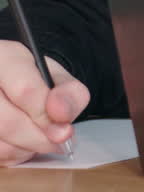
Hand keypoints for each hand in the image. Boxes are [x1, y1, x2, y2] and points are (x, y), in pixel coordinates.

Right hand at [0, 40, 89, 165]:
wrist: (7, 83)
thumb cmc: (32, 78)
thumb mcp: (55, 76)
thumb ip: (69, 92)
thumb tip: (62, 115)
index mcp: (3, 57)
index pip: (25, 91)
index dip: (47, 116)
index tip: (65, 130)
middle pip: (8, 122)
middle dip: (40, 138)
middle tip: (59, 140)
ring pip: (0, 143)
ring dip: (27, 148)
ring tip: (41, 137)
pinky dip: (14, 154)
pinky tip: (24, 142)